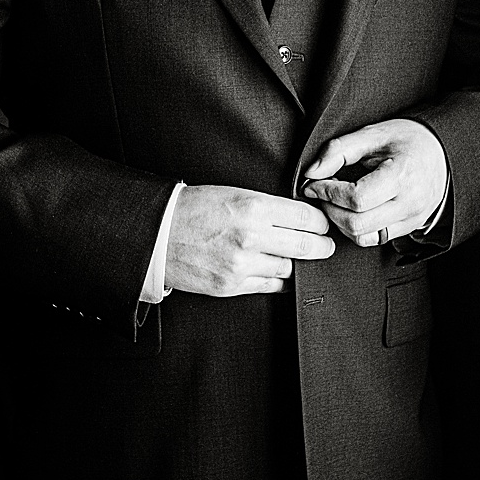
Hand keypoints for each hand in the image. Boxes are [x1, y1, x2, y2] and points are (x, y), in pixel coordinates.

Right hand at [165, 185, 335, 296]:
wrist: (155, 233)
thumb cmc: (191, 209)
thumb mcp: (231, 193)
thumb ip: (266, 206)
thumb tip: (298, 217)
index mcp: (252, 207)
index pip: (307, 218)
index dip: (321, 222)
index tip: (322, 225)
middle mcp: (250, 237)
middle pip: (307, 246)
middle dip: (321, 246)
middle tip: (324, 245)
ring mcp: (241, 264)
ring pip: (290, 268)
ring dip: (296, 263)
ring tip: (294, 256)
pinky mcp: (232, 285)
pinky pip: (271, 286)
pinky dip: (278, 279)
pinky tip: (276, 270)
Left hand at [301, 118, 447, 247]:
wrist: (443, 151)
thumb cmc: (408, 140)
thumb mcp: (373, 134)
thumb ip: (339, 150)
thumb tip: (311, 172)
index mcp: (403, 176)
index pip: (356, 198)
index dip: (327, 192)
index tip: (313, 182)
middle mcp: (411, 203)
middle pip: (357, 223)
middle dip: (329, 208)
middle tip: (321, 191)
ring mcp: (413, 219)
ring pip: (363, 236)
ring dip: (339, 221)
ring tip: (335, 200)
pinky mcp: (410, 227)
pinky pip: (374, 238)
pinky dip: (355, 229)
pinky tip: (350, 210)